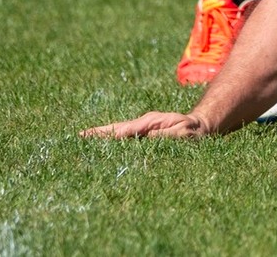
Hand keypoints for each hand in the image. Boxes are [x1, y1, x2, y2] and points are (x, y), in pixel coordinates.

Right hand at [81, 111, 209, 139]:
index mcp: (147, 123)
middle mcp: (142, 126)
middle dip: (96, 135)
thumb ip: (163, 138)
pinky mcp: (143, 137)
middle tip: (75, 140)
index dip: (103, 134)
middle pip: (115, 131)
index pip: (121, 130)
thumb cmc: (192, 132)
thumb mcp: (181, 134)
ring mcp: (141, 131)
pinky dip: (112, 143)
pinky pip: (125, 141)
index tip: (84, 136)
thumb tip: (143, 141)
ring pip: (118, 135)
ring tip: (81, 145)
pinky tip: (101, 152)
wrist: (201, 127)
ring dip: (101, 139)